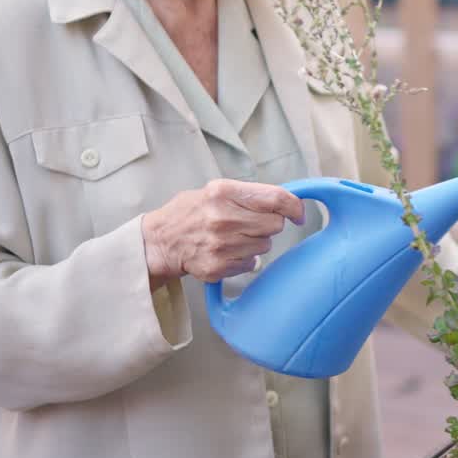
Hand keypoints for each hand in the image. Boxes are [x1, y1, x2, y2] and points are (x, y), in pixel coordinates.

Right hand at [141, 179, 304, 289]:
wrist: (159, 241)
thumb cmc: (190, 213)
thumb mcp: (215, 191)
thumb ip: (249, 194)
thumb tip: (286, 201)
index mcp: (224, 192)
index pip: (276, 198)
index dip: (294, 207)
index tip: (298, 214)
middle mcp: (223, 217)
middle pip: (275, 224)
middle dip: (269, 225)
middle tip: (250, 224)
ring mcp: (220, 244)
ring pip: (265, 245)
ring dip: (256, 242)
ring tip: (234, 237)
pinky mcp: (217, 266)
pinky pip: (251, 263)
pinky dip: (244, 259)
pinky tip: (227, 251)